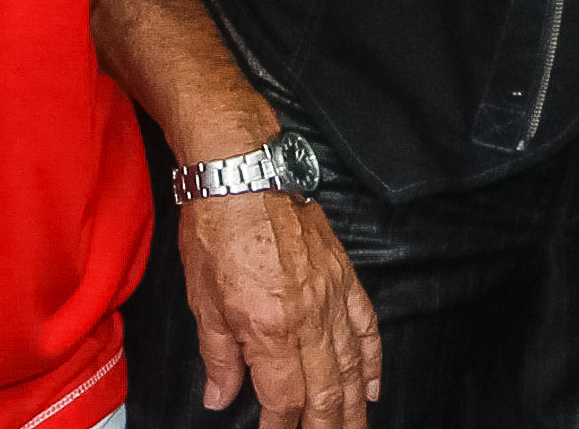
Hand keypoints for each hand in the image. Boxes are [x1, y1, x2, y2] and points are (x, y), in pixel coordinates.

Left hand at [177, 189, 381, 428]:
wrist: (245, 175)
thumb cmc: (217, 231)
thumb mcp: (204, 302)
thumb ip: (219, 357)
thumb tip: (222, 397)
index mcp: (271, 328)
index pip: (284, 398)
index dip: (280, 427)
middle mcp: (309, 317)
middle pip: (327, 391)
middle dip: (329, 427)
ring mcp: (332, 296)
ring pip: (353, 365)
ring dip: (357, 405)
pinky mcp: (344, 277)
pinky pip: (367, 326)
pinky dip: (374, 359)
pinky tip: (374, 384)